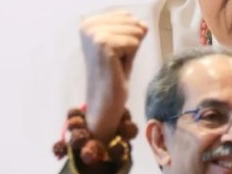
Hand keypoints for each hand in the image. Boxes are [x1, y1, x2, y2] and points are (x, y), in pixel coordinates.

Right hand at [79, 11, 147, 141]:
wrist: (105, 100)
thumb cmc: (114, 74)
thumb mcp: (125, 48)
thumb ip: (133, 32)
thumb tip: (144, 24)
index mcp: (89, 23)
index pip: (126, 16)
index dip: (128, 36)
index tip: (115, 53)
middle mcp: (87, 25)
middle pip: (131, 21)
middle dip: (131, 43)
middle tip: (117, 60)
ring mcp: (94, 34)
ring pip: (134, 31)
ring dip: (131, 50)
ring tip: (116, 63)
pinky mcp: (102, 44)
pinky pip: (133, 42)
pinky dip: (130, 56)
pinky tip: (117, 66)